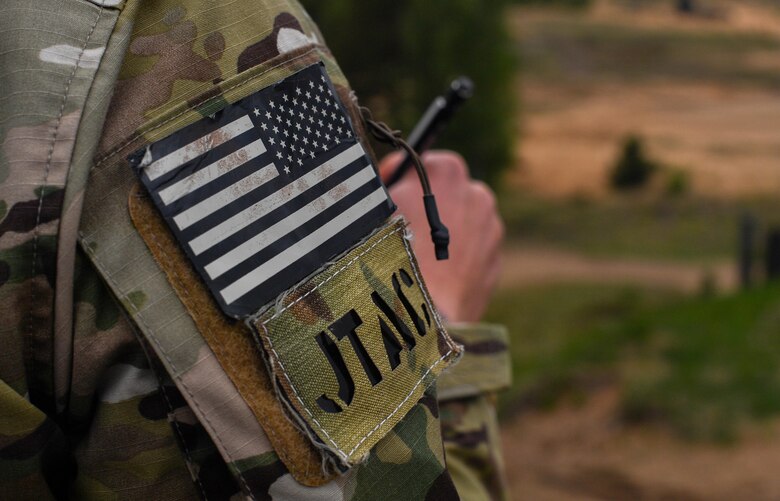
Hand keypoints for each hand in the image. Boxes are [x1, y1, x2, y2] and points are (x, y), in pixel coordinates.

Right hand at [379, 151, 503, 321]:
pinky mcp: (494, 265)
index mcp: (449, 171)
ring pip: (461, 224)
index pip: (418, 163)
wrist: (422, 312)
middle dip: (424, 206)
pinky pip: (470, 255)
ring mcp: (492, 231)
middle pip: (445, 193)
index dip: (395, 179)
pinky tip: (430, 276)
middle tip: (396, 229)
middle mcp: (478, 194)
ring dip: (442, 233)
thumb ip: (389, 185)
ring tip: (414, 257)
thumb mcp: (379, 205)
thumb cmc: (393, 253)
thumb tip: (394, 182)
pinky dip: (454, 259)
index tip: (382, 196)